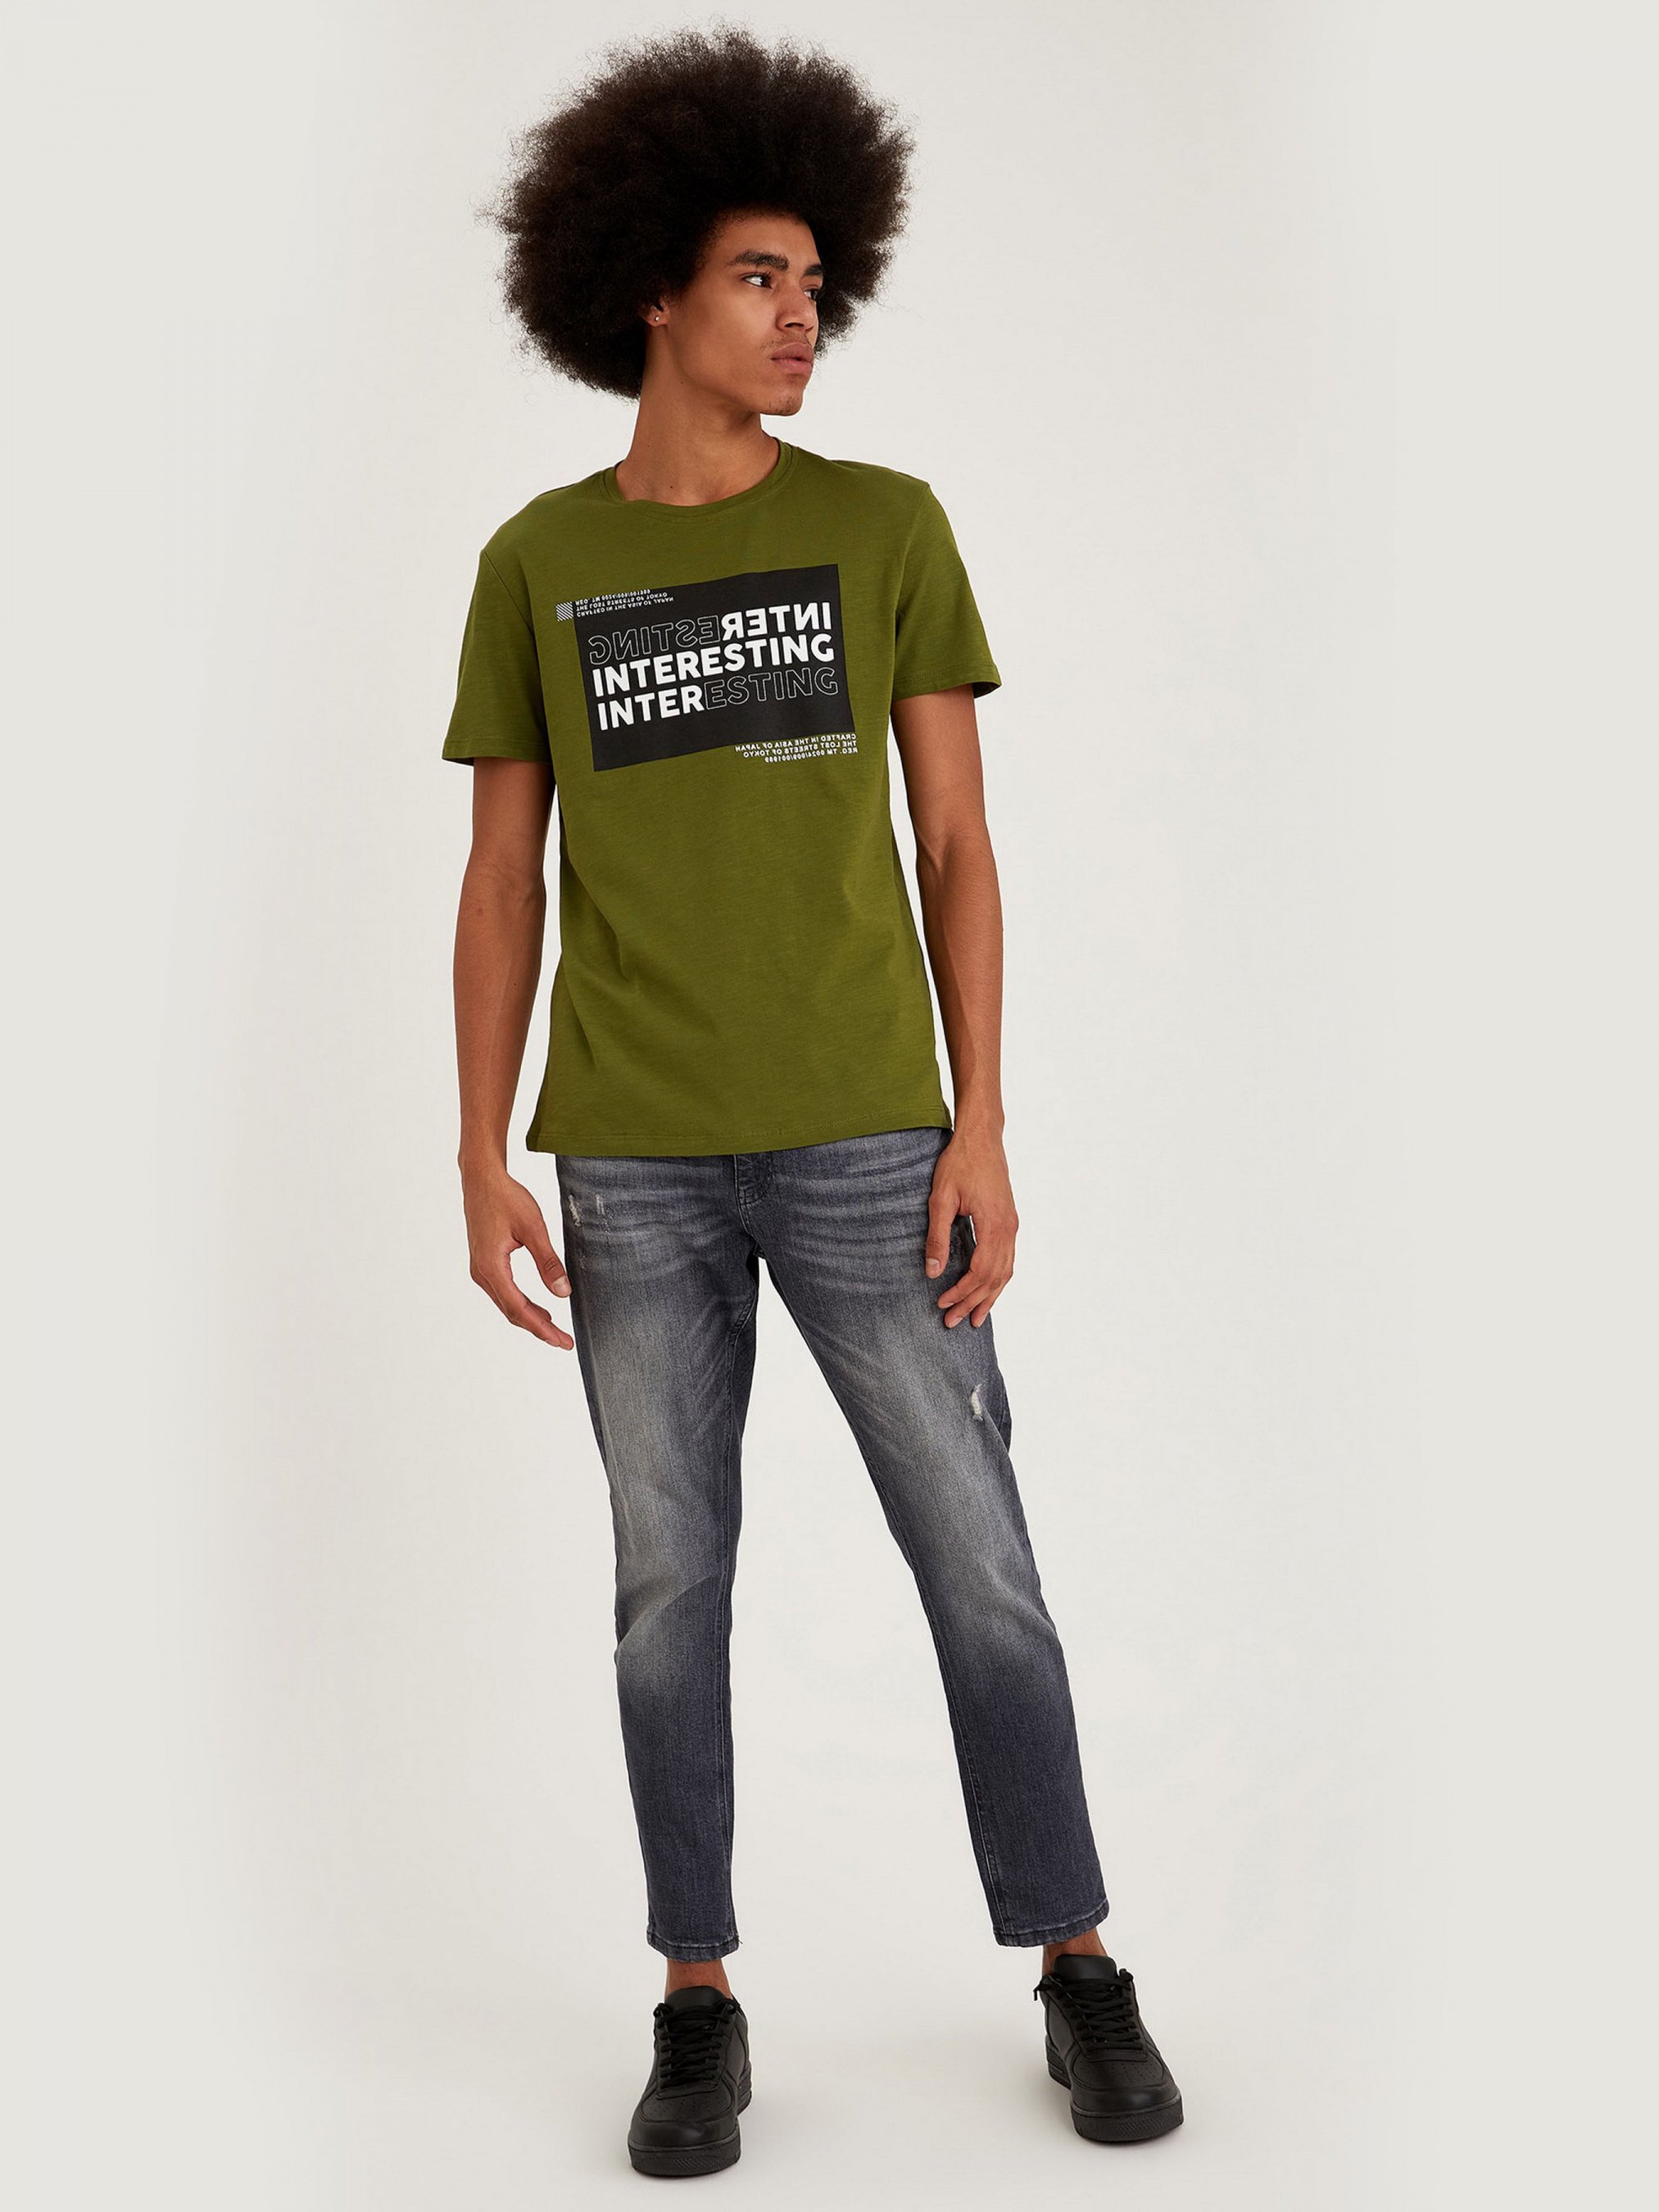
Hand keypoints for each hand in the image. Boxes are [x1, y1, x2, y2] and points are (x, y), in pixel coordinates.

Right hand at [462, 1165, 572, 1348]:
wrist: (481, 1179)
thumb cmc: (506, 1198)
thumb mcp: (533, 1228)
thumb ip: (548, 1262)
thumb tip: (563, 1293)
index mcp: (492, 1266)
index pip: (519, 1308)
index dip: (542, 1329)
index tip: (563, 1341)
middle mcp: (482, 1273)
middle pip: (512, 1312)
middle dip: (539, 1329)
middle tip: (564, 1341)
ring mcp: (480, 1270)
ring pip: (507, 1304)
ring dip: (530, 1318)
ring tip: (555, 1330)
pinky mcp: (484, 1264)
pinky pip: (503, 1293)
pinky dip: (522, 1305)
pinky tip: (538, 1309)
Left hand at [925, 1125, 1017, 1327]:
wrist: (981, 1137)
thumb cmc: (960, 1163)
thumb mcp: (940, 1198)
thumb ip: (937, 1236)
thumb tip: (932, 1271)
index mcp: (994, 1225)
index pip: (980, 1272)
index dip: (962, 1292)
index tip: (942, 1304)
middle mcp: (1008, 1229)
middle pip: (995, 1278)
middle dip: (973, 1302)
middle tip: (953, 1321)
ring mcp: (1012, 1225)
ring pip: (1005, 1272)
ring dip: (989, 1296)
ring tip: (974, 1317)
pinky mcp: (1009, 1220)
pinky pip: (1008, 1259)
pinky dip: (997, 1280)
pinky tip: (987, 1289)